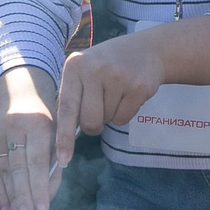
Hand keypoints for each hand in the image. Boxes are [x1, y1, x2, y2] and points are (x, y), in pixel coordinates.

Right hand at [0, 67, 60, 209]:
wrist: (20, 98)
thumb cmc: (46, 123)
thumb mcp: (57, 136)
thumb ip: (53, 165)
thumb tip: (45, 199)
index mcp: (37, 123)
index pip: (37, 161)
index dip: (39, 187)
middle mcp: (14, 127)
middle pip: (17, 168)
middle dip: (23, 196)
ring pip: (3, 172)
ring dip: (11, 198)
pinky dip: (0, 193)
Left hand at [50, 34, 167, 160]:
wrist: (146, 49)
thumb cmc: (107, 66)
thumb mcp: (84, 71)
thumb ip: (73, 97)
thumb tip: (64, 136)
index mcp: (74, 66)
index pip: (66, 108)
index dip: (63, 137)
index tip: (62, 160)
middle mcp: (94, 69)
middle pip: (89, 121)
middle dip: (93, 124)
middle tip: (100, 107)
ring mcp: (118, 77)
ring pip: (107, 120)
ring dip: (111, 114)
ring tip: (116, 92)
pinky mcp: (138, 87)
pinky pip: (124, 119)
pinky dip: (125, 113)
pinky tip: (128, 94)